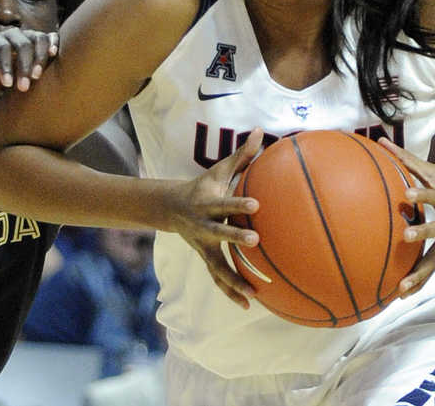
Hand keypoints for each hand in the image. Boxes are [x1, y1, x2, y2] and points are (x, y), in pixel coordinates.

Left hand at [0, 27, 58, 94]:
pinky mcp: (42, 39)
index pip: (2, 48)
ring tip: (37, 76)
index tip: (8, 85)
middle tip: (24, 87)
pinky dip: (54, 43)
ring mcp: (28, 35)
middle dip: (24, 66)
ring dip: (40, 58)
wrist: (5, 78)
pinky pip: (50, 36)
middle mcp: (12, 34)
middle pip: (22, 44)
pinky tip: (54, 54)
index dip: (5, 66)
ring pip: (38, 38)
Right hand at [167, 129, 262, 308]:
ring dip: (234, 280)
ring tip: (254, 294)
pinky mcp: (206, 259)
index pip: (225, 203)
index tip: (256, 206)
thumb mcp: (219, 170)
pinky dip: (231, 292)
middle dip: (235, 239)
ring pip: (218, 265)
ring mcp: (203, 246)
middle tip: (256, 242)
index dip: (238, 205)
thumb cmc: (203, 187)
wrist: (172, 208)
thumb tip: (262, 131)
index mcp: (208, 204)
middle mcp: (204, 227)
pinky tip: (249, 304)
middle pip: (220, 234)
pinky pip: (219, 278)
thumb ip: (242, 155)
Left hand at [379, 138, 434, 297]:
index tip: (406, 195)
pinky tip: (401, 295)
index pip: (434, 195)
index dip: (422, 196)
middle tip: (405, 237)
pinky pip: (432, 270)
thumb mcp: (432, 171)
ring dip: (419, 274)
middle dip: (424, 233)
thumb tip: (379, 140)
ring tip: (401, 288)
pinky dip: (418, 282)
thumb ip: (405, 159)